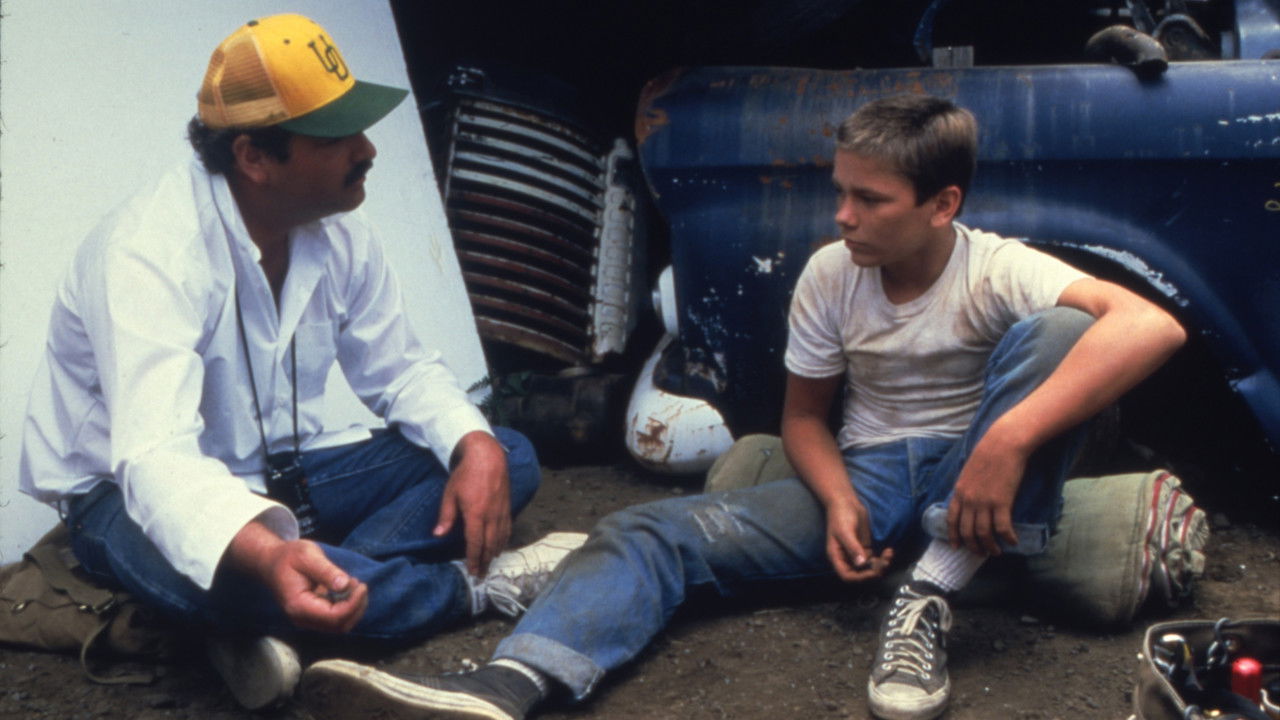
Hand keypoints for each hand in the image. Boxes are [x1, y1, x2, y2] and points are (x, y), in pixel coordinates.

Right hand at [262, 540, 367, 632]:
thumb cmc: (288, 556)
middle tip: (359, 584)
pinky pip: (336, 619)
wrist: (271, 562)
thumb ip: (326, 571)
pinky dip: (348, 607)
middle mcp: (302, 618)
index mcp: (298, 606)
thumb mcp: (307, 555)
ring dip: (354, 608)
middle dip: (356, 607)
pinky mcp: (313, 616)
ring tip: (354, 584)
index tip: (361, 585)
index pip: (333, 617)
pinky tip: (348, 589)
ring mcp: (307, 619)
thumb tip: (345, 585)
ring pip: (340, 625)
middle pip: (339, 626)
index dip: (353, 604)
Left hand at [435, 431, 510, 576]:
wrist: (487, 456)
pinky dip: (504, 540)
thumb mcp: (450, 494)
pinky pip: (507, 528)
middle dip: (485, 561)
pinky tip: (500, 546)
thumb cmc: (465, 474)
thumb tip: (438, 535)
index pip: (475, 543)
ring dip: (495, 553)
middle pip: (490, 545)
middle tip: (481, 574)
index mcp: (476, 514)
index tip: (472, 571)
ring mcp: (502, 511)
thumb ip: (446, 516)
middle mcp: (491, 516)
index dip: (473, 559)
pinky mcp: (508, 506)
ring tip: (489, 563)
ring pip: (500, 538)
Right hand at [825, 495, 892, 581]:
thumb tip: (861, 563)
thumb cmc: (840, 515)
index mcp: (837, 556)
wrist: (846, 502)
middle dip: (873, 571)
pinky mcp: (865, 548)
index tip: (873, 571)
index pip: (847, 575)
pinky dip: (882, 558)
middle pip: (860, 574)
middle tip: (885, 562)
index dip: (860, 578)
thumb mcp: (845, 531)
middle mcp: (846, 557)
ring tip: (889, 554)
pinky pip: (874, 559)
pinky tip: (888, 551)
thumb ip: (853, 547)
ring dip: (880, 564)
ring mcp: (856, 553)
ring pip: (869, 567)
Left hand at [946, 438, 1026, 555]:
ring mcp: (984, 502)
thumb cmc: (988, 453)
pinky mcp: (1001, 502)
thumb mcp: (969, 471)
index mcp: (959, 491)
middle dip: (973, 546)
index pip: (952, 520)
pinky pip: (1002, 528)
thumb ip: (967, 487)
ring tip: (996, 552)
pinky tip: (1013, 541)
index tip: (957, 547)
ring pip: (983, 533)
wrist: (1003, 444)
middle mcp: (968, 500)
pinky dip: (1007, 538)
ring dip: (990, 546)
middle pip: (967, 531)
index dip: (954, 536)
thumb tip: (969, 500)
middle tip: (980, 554)